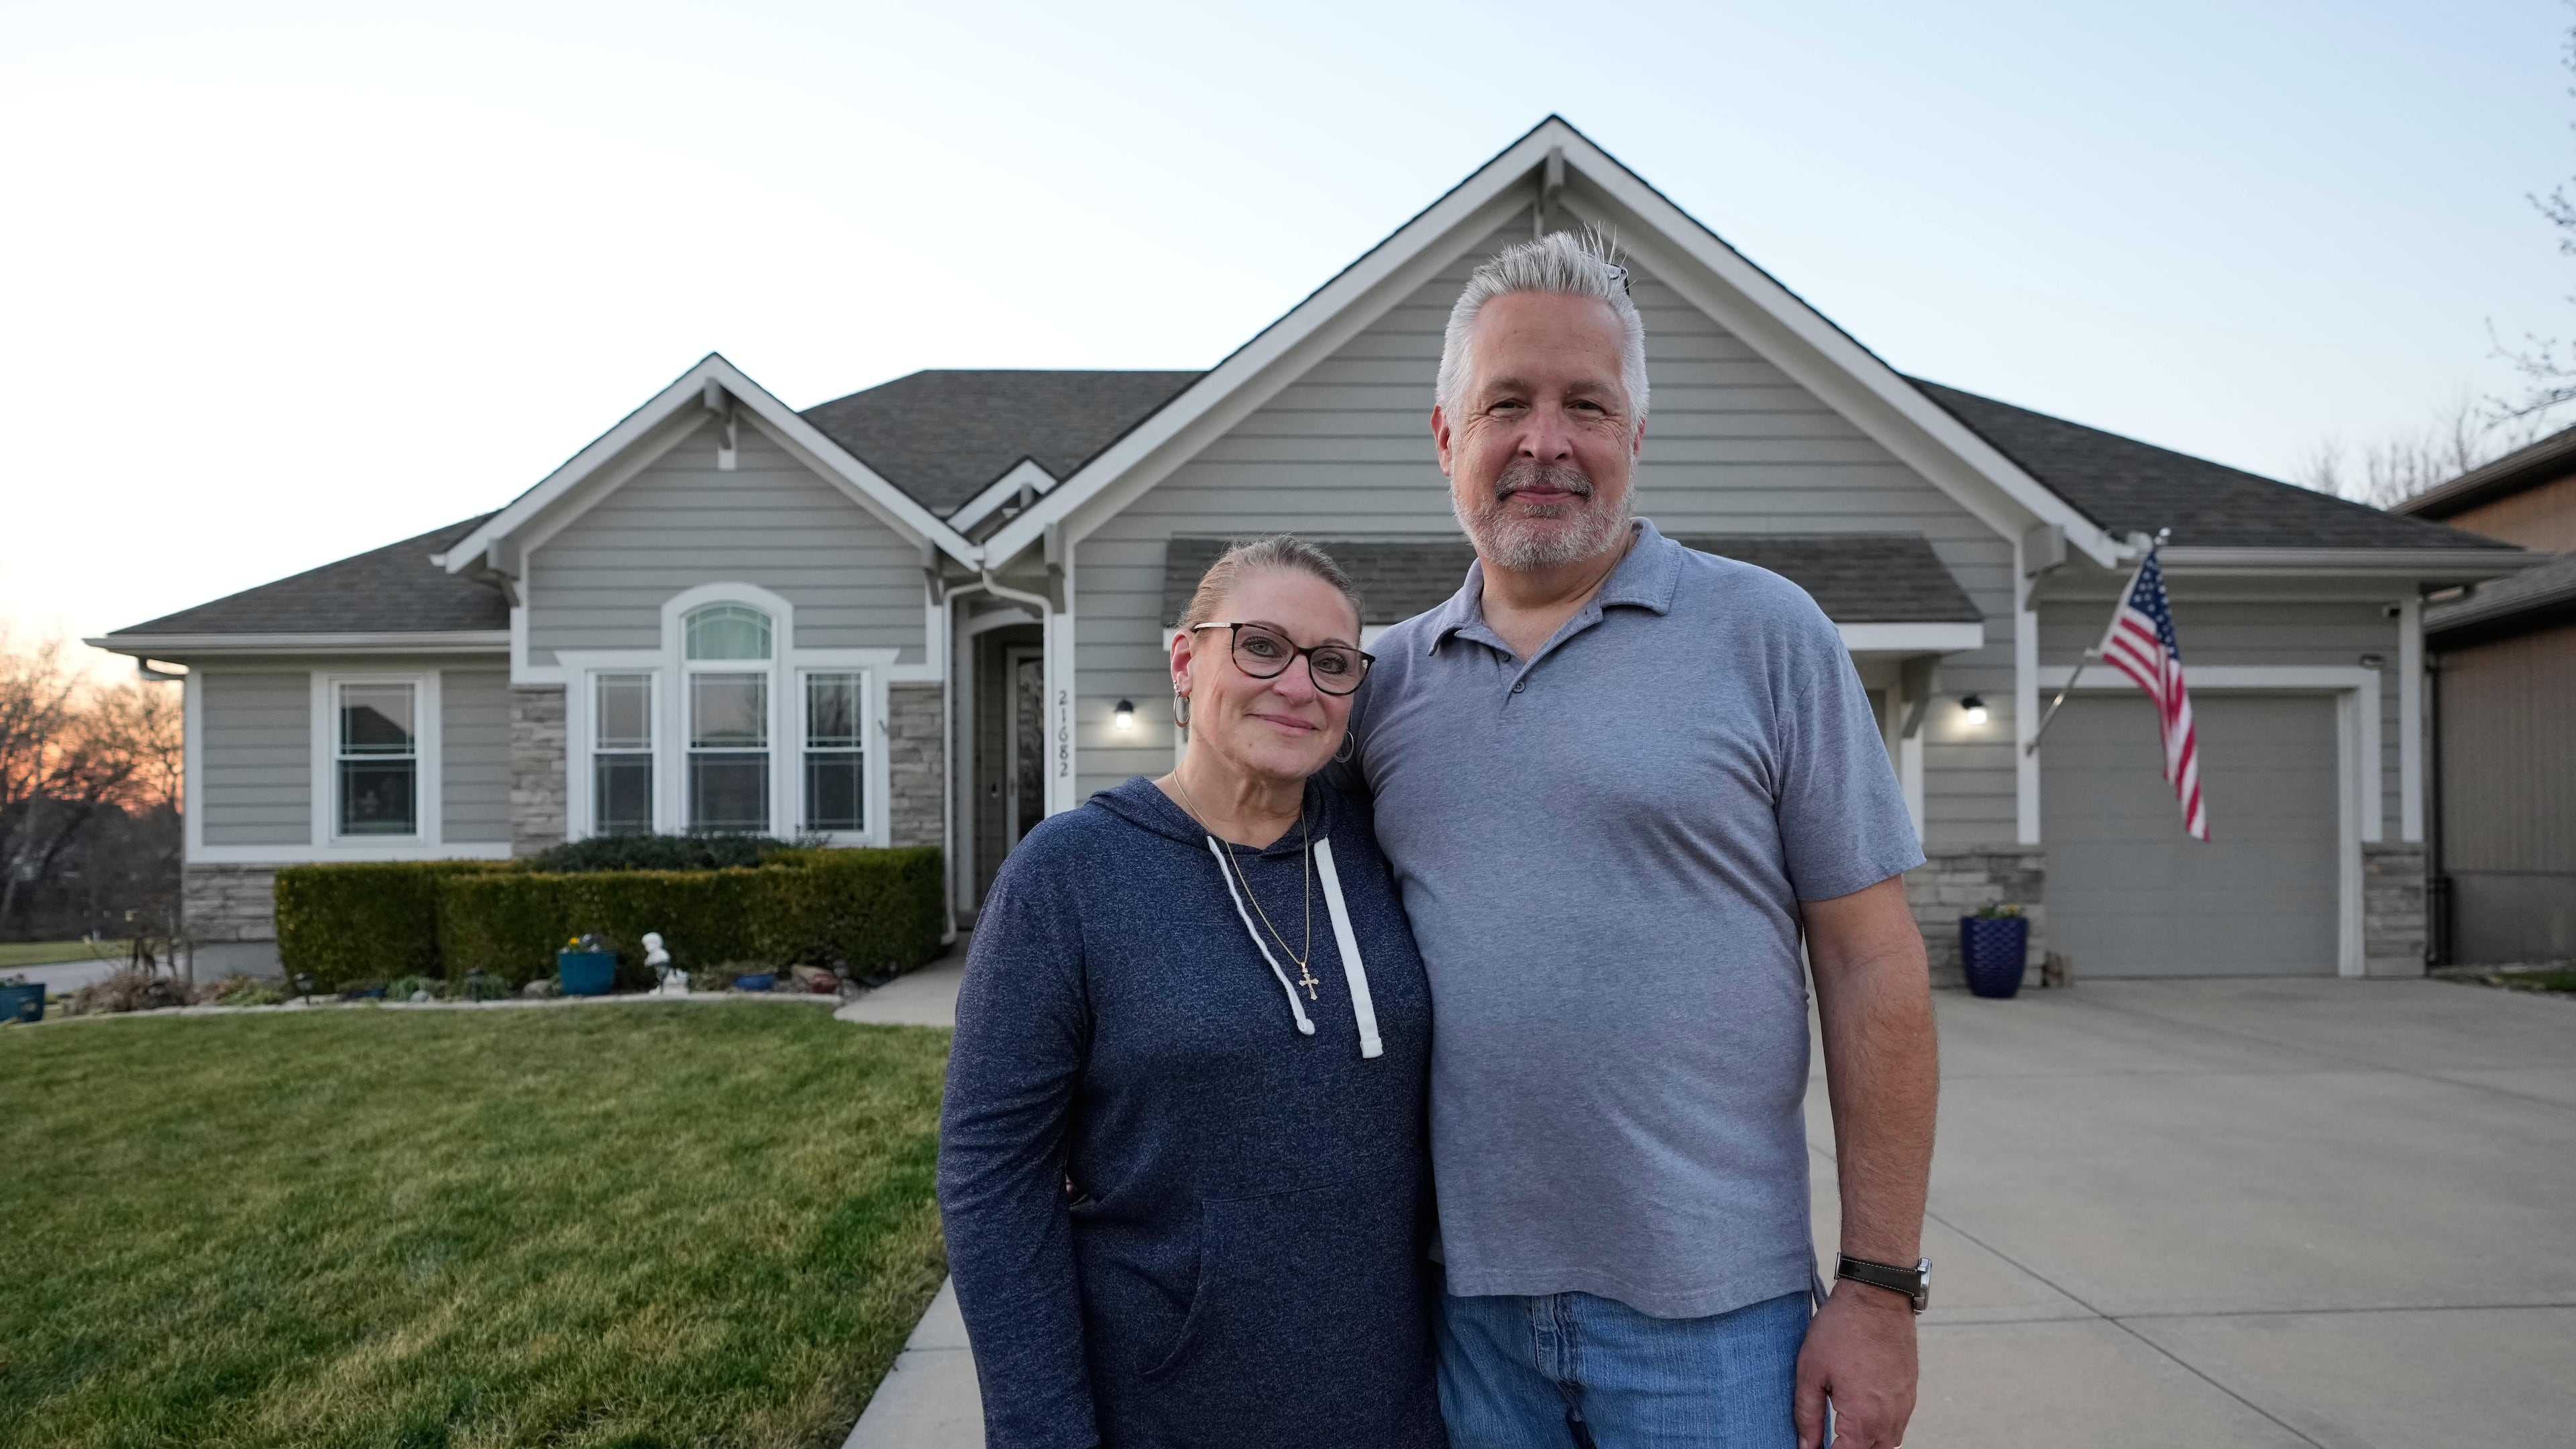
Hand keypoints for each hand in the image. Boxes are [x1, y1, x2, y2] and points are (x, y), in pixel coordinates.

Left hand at [1795, 1279, 1917, 1448]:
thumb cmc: (1841, 1328)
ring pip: (1887, 1444)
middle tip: (1825, 1440)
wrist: (1877, 1296)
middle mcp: (1889, 1418)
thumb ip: (1808, 1415)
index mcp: (1863, 1418)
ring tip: (1842, 1431)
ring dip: (1865, 1443)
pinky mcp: (1910, 1393)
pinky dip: (1880, 1429)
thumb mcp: (1810, 1372)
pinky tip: (1862, 1416)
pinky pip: (1897, 1425)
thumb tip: (1805, 1446)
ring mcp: (1904, 1406)